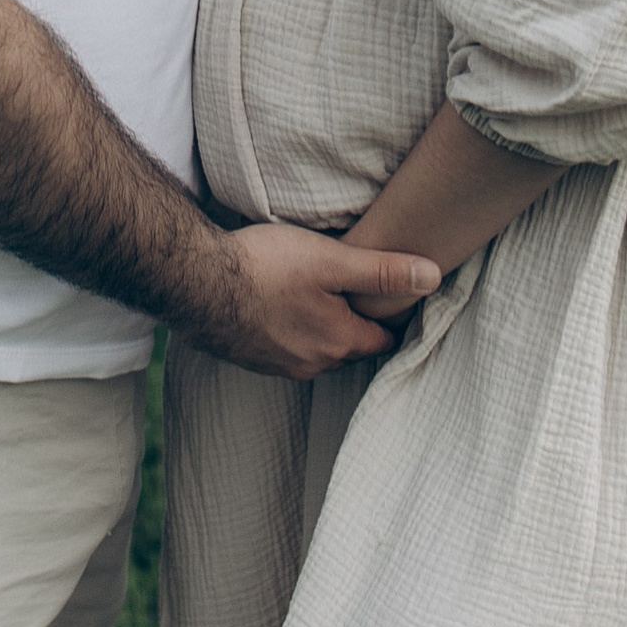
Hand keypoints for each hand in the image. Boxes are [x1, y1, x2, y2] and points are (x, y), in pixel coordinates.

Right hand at [195, 222, 441, 379]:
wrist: (193, 281)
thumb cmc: (264, 266)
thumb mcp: (331, 260)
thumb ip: (382, 271)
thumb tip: (433, 277)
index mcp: (339, 342)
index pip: (383, 339)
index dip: (391, 315)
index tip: (392, 295)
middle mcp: (313, 364)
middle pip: (350, 347)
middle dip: (357, 324)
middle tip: (358, 291)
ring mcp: (278, 366)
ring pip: (317, 350)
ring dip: (322, 329)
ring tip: (319, 296)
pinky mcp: (250, 358)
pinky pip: (286, 349)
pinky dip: (292, 331)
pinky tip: (282, 305)